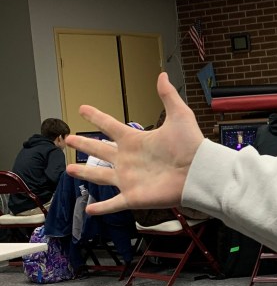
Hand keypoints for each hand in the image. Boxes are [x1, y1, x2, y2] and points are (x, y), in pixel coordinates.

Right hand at [66, 73, 203, 214]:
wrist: (199, 171)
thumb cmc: (191, 145)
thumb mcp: (179, 115)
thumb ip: (168, 96)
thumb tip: (162, 74)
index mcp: (135, 140)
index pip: (109, 126)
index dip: (96, 117)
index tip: (83, 109)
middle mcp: (128, 159)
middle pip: (99, 150)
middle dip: (84, 146)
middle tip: (69, 139)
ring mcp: (128, 178)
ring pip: (100, 176)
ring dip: (84, 174)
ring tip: (68, 171)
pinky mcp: (133, 196)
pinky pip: (113, 203)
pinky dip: (102, 208)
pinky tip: (89, 211)